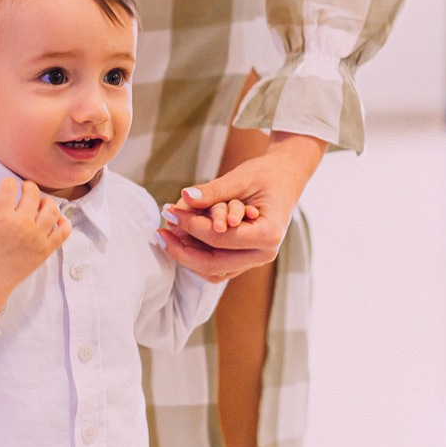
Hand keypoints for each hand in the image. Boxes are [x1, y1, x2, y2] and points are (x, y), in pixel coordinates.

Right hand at [0, 177, 71, 314]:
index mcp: (2, 217)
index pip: (10, 187)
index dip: (8, 182)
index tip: (8, 186)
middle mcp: (22, 225)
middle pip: (33, 194)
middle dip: (29, 187)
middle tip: (25, 191)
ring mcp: (36, 238)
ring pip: (52, 210)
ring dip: (47, 202)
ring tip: (40, 204)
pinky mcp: (46, 249)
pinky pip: (63, 232)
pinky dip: (64, 223)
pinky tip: (56, 220)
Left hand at [161, 132, 326, 278]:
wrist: (285, 179)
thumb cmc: (266, 175)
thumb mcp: (240, 178)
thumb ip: (213, 191)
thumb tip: (185, 197)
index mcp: (268, 234)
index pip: (221, 239)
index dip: (192, 226)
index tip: (170, 210)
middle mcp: (264, 253)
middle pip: (215, 265)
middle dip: (183, 251)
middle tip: (160, 232)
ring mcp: (255, 259)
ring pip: (214, 272)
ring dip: (187, 257)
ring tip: (166, 235)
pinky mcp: (245, 259)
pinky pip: (217, 267)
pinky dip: (197, 257)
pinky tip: (179, 239)